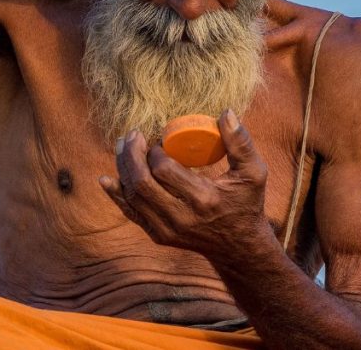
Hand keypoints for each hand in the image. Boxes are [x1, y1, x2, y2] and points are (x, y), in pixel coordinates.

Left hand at [99, 110, 271, 259]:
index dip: (155, 151)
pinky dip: (117, 196)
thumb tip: (226, 112)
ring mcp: (167, 230)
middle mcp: (182, 218)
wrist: (239, 247)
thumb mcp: (254, 173)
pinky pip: (131, 214)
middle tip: (132, 135)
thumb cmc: (247, 203)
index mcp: (204, 200)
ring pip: (133, 198)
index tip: (158, 139)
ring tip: (123, 146)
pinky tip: (106, 179)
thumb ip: (241, 143)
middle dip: (132, 156)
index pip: (165, 171)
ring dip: (123, 169)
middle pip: (142, 185)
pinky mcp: (159, 236)